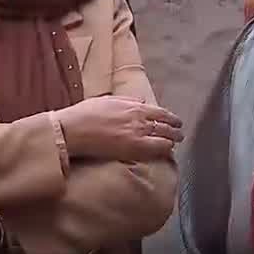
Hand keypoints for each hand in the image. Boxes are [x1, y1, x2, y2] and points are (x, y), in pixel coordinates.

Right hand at [54, 96, 183, 161]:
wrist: (73, 129)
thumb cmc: (85, 114)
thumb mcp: (108, 100)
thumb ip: (127, 101)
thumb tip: (141, 101)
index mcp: (134, 107)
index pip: (160, 112)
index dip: (170, 118)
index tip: (175, 121)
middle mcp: (139, 120)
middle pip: (165, 126)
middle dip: (175, 130)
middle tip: (180, 134)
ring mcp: (137, 135)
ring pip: (164, 138)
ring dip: (172, 141)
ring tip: (175, 144)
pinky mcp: (132, 149)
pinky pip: (156, 150)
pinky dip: (163, 150)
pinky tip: (166, 152)